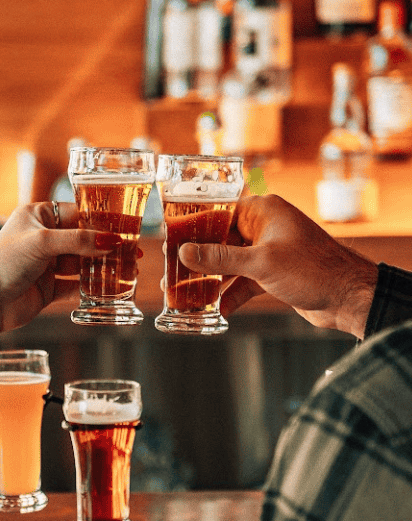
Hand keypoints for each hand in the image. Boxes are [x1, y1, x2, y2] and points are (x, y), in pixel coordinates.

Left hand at [0, 201, 120, 345]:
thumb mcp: (43, 242)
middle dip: (107, 245)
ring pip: (82, 263)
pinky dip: (92, 286)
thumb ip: (79, 240)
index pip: (77, 213)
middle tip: (133, 250)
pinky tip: (110, 287)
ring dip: (103, 267)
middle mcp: (43, 239)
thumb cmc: (4, 263)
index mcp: (37, 217)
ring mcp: (46, 264)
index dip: (102, 220)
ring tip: (128, 270)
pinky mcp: (49, 288)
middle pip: (83, 239)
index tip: (126, 227)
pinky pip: (76, 285)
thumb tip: (111, 240)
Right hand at [177, 194, 378, 336]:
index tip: (171, 239)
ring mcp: (270, 251)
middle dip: (198, 258)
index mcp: (263, 211)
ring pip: (230, 263)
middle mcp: (265, 227)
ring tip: (185, 293)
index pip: (219, 211)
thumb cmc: (313, 269)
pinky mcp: (274, 274)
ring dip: (211, 279)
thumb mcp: (260, 263)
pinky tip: (218, 309)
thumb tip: (186, 252)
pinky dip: (231, 294)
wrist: (349, 298)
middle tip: (173, 272)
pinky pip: (244, 281)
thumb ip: (220, 258)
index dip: (193, 225)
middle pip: (221, 239)